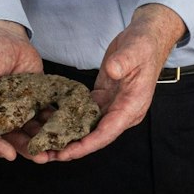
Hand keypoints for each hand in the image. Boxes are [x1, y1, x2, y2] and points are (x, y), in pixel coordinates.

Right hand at [0, 19, 44, 160]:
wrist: (6, 36)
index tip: (10, 154)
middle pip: (9, 137)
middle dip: (24, 149)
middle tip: (40, 158)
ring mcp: (16, 110)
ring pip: (27, 131)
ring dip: (40, 142)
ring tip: (54, 151)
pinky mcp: (33, 102)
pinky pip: (42, 116)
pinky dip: (52, 125)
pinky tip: (64, 131)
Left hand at [48, 4, 186, 161]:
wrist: (147, 38)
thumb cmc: (144, 45)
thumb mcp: (135, 51)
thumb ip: (123, 62)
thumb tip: (113, 71)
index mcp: (132, 106)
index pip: (108, 132)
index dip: (87, 145)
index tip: (68, 153)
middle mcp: (122, 112)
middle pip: (96, 137)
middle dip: (74, 148)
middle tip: (49, 155)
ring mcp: (112, 106)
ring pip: (89, 128)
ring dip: (69, 138)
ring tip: (46, 145)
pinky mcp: (103, 98)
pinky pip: (85, 114)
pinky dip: (69, 120)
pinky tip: (52, 124)